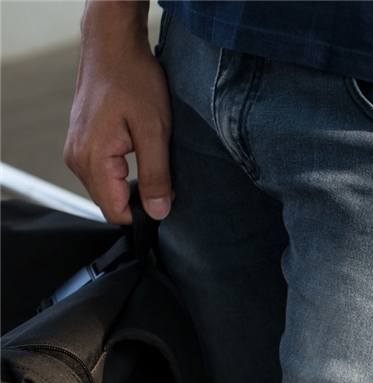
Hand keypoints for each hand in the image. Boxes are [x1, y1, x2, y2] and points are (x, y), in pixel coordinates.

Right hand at [64, 1, 171, 223]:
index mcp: (92, 159)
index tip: (166, 200)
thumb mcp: (155, 130)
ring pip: (106, 188)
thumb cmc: (134, 80)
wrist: (114, 47)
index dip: (144, 213)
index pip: (115, 211)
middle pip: (109, 202)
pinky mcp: (81, 142)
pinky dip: (122, 172)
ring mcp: (76, 150)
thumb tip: (158, 211)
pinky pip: (102, 172)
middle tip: (165, 177)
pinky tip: (139, 152)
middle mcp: (76, 159)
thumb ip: (156, 175)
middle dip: (139, 199)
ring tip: (151, 158)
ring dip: (131, 184)